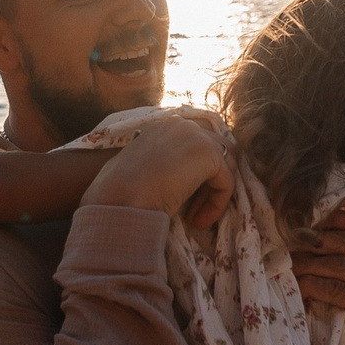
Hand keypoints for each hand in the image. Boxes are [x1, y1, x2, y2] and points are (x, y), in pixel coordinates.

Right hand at [81, 114, 232, 228]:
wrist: (117, 200)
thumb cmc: (119, 194)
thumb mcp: (141, 170)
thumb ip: (164, 164)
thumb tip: (181, 178)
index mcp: (163, 126)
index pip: (197, 143)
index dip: (198, 172)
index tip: (186, 200)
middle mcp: (180, 124)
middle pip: (217, 150)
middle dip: (211, 180)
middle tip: (194, 210)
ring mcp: (195, 135)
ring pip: (226, 165)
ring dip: (215, 193)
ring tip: (195, 217)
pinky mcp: (208, 153)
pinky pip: (227, 181)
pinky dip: (217, 204)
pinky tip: (197, 221)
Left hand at [292, 212, 344, 344]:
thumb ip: (342, 253)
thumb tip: (304, 226)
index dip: (325, 223)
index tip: (296, 221)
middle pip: (344, 245)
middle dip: (310, 244)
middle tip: (281, 242)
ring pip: (336, 265)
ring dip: (304, 265)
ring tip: (282, 264)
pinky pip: (334, 287)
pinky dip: (309, 286)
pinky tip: (295, 287)